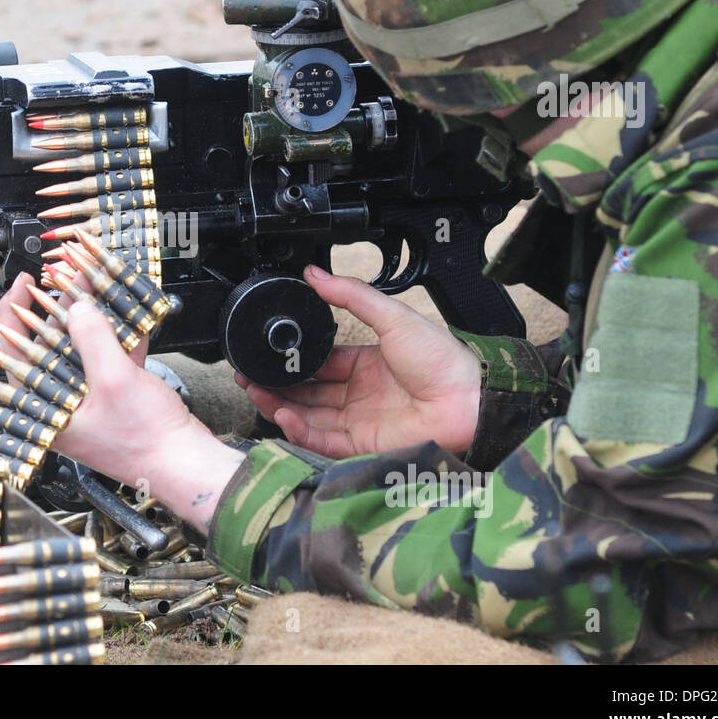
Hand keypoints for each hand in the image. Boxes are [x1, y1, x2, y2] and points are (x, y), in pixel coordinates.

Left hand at [0, 274, 243, 530]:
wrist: (185, 462)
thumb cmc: (145, 440)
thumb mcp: (115, 381)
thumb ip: (93, 338)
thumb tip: (79, 307)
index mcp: (46, 408)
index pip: (13, 353)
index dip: (13, 313)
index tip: (22, 283)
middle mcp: (62, 403)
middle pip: (50, 343)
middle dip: (62, 305)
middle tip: (70, 277)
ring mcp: (89, 397)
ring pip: (82, 345)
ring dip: (92, 314)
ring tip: (96, 283)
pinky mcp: (114, 393)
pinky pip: (109, 354)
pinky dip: (116, 332)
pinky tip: (125, 306)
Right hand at [237, 264, 480, 458]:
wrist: (469, 400)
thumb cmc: (443, 360)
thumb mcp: (392, 317)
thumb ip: (352, 296)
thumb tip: (315, 273)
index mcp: (368, 364)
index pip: (320, 363)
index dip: (293, 360)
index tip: (267, 354)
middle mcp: (361, 395)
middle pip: (307, 391)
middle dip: (277, 384)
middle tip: (248, 375)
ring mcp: (361, 421)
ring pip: (308, 415)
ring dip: (279, 404)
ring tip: (255, 391)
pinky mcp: (363, 445)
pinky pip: (322, 439)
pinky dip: (298, 428)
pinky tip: (280, 413)